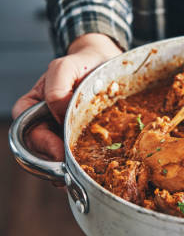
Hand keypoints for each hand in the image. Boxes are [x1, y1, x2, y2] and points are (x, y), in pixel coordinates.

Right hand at [12, 33, 122, 160]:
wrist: (106, 64)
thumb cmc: (81, 64)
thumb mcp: (64, 68)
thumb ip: (56, 88)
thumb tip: (59, 115)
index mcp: (33, 106)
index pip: (25, 130)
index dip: (41, 143)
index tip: (60, 151)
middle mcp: (44, 122)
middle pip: (39, 150)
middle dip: (53, 162)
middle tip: (71, 169)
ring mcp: (61, 133)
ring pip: (56, 158)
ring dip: (66, 167)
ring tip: (81, 171)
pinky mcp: (80, 140)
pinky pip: (76, 156)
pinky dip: (82, 163)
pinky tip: (92, 167)